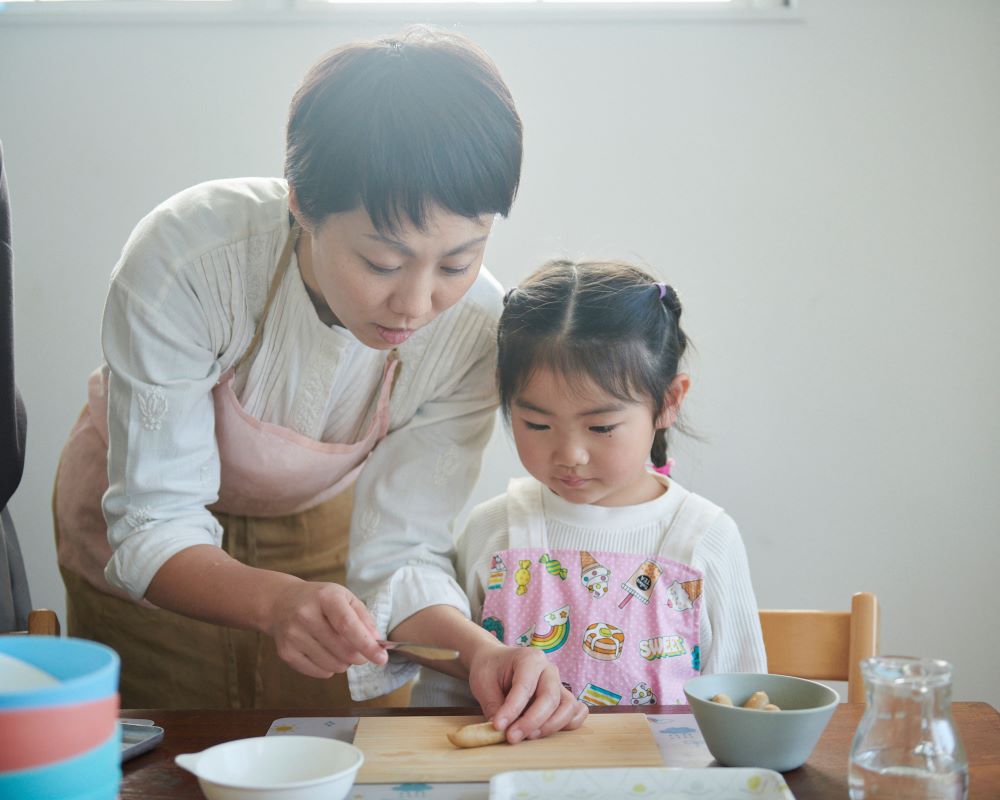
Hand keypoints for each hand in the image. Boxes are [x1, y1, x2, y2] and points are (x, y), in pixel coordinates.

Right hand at [264, 580, 388, 677]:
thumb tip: (377, 643)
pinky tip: (325, 653)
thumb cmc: (319, 600)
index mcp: (325, 597)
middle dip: (359, 657)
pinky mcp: (286, 653)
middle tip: (360, 652)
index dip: (367, 645)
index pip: (348, 626)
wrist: (280, 602)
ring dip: (344, 663)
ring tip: (339, 648)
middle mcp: (306, 615)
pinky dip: (329, 668)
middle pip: (343, 650)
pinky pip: (319, 673)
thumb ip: (363, 618)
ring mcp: (293, 635)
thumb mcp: (344, 597)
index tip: (382, 658)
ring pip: (333, 665)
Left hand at [468, 642, 587, 742]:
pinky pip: (576, 711)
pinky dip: (568, 724)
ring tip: (528, 737)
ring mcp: (558, 684)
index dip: (512, 709)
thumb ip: (493, 706)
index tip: (498, 727)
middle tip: (512, 737)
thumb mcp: (483, 684)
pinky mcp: (562, 698)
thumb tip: (500, 731)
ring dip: (551, 726)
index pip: (525, 686)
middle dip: (531, 721)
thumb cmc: (490, 670)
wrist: (496, 662)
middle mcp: (549, 670)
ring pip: (568, 707)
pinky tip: (547, 732)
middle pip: (550, 698)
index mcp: (529, 659)